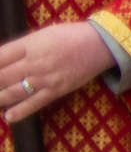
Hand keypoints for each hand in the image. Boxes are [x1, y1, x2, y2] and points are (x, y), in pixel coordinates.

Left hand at [0, 22, 116, 124]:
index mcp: (29, 45)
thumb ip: (21, 47)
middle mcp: (34, 62)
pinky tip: (8, 117)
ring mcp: (44, 78)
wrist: (101, 44)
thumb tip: (2, 59)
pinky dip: (20, 111)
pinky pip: (35, 103)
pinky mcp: (56, 90)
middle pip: (2, 76)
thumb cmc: (70, 35)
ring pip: (13, 92)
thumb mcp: (42, 34)